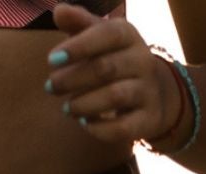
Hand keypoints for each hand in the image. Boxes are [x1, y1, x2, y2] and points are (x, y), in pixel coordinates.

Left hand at [45, 4, 183, 148]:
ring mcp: (149, 90)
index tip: (51, 60)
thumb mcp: (99, 36)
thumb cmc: (114, 58)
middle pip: (106, 68)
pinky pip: (124, 128)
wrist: (155, 92)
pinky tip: (84, 123)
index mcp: (128, 35)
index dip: (78, 46)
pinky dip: (100, 128)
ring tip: (67, 108)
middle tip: (50, 87)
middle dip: (72, 79)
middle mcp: (143, 60)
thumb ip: (78, 23)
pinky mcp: (149, 119)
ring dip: (84, 104)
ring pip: (115, 97)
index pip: (106, 34)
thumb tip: (58, 12)